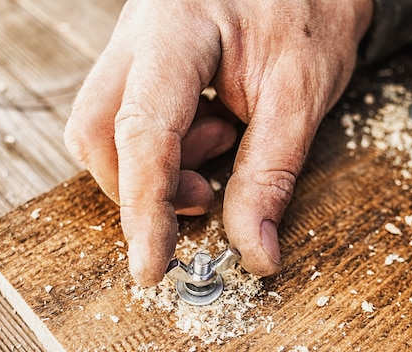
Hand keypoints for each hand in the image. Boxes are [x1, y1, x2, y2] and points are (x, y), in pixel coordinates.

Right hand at [65, 0, 372, 284]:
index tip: (151, 266)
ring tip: (225, 139)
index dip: (144, 208)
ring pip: (107, 130)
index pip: (143, 131)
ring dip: (161, 166)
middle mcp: (140, 33)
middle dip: (144, 186)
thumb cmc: (314, 12)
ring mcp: (137, 46)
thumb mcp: (301, 96)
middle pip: (97, 132)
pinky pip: (131, 120)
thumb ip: (270, 176)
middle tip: (208, 193)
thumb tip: (254, 252)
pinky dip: (168, 149)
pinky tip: (214, 126)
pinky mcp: (148, 63)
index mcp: (178, 28)